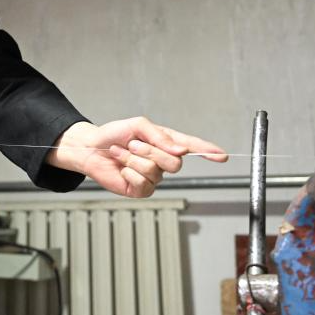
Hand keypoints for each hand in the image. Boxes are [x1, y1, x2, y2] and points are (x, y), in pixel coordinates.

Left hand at [47, 118, 228, 197]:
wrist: (91, 148)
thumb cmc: (114, 134)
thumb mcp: (138, 125)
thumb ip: (160, 136)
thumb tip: (180, 150)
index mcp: (166, 143)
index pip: (192, 147)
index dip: (208, 151)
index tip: (222, 155)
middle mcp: (162, 161)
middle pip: (175, 163)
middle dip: (150, 151)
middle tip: (133, 144)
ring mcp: (153, 177)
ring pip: (155, 171)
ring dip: (133, 158)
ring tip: (122, 153)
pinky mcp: (141, 190)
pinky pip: (143, 183)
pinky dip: (129, 171)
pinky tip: (122, 168)